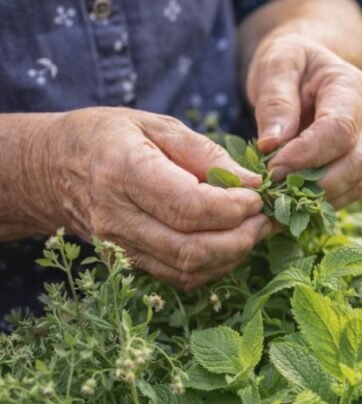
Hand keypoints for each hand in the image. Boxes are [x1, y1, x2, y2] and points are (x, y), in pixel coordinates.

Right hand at [35, 108, 271, 289]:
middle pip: (192, 248)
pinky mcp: (128, 264)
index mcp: (124, 172)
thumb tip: (252, 183)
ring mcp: (120, 248)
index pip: (189, 207)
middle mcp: (118, 217)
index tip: (258, 197)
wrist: (52, 168)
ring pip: (189, 270)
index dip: (233, 208)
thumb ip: (206, 154)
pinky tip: (231, 243)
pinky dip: (214, 266)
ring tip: (256, 230)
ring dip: (233, 255)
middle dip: (242, 238)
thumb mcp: (156, 125)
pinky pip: (180, 277)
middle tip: (267, 219)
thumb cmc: (109, 137)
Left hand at [246, 32, 361, 207]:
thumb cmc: (291, 63)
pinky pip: (349, 193)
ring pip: (355, 183)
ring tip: (281, 196)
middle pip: (355, 163)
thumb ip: (276, 100)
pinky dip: (322, 202)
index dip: (307, 155)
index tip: (272, 168)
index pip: (339, 130)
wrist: (307, 69)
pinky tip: (293, 200)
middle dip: (315, 183)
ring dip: (319, 197)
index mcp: (353, 89)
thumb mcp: (277, 65)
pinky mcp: (360, 165)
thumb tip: (274, 143)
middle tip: (274, 187)